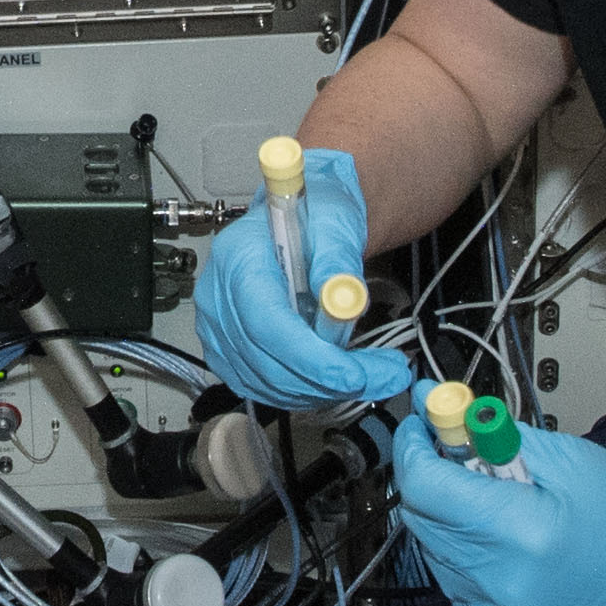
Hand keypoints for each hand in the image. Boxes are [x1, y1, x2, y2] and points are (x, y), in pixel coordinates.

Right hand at [192, 147, 409, 410]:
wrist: (306, 221)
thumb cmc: (318, 215)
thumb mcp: (337, 221)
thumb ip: (338, 258)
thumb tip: (341, 300)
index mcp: (238, 258)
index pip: (267, 323)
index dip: (310, 358)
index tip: (356, 374)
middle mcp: (217, 296)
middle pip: (267, 362)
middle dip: (330, 380)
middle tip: (388, 376)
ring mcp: (217, 329)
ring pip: (268, 383)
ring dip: (323, 390)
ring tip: (372, 373)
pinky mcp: (228, 352)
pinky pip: (263, 387)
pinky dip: (304, 391)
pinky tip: (337, 376)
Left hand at [387, 415, 605, 605]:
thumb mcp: (570, 458)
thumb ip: (495, 436)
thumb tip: (444, 412)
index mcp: (520, 533)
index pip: (424, 485)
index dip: (416, 448)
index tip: (422, 427)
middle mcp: (499, 585)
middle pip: (422, 520)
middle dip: (436, 483)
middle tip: (466, 461)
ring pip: (438, 556)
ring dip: (458, 527)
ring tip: (508, 515)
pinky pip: (459, 592)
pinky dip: (474, 566)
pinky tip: (514, 555)